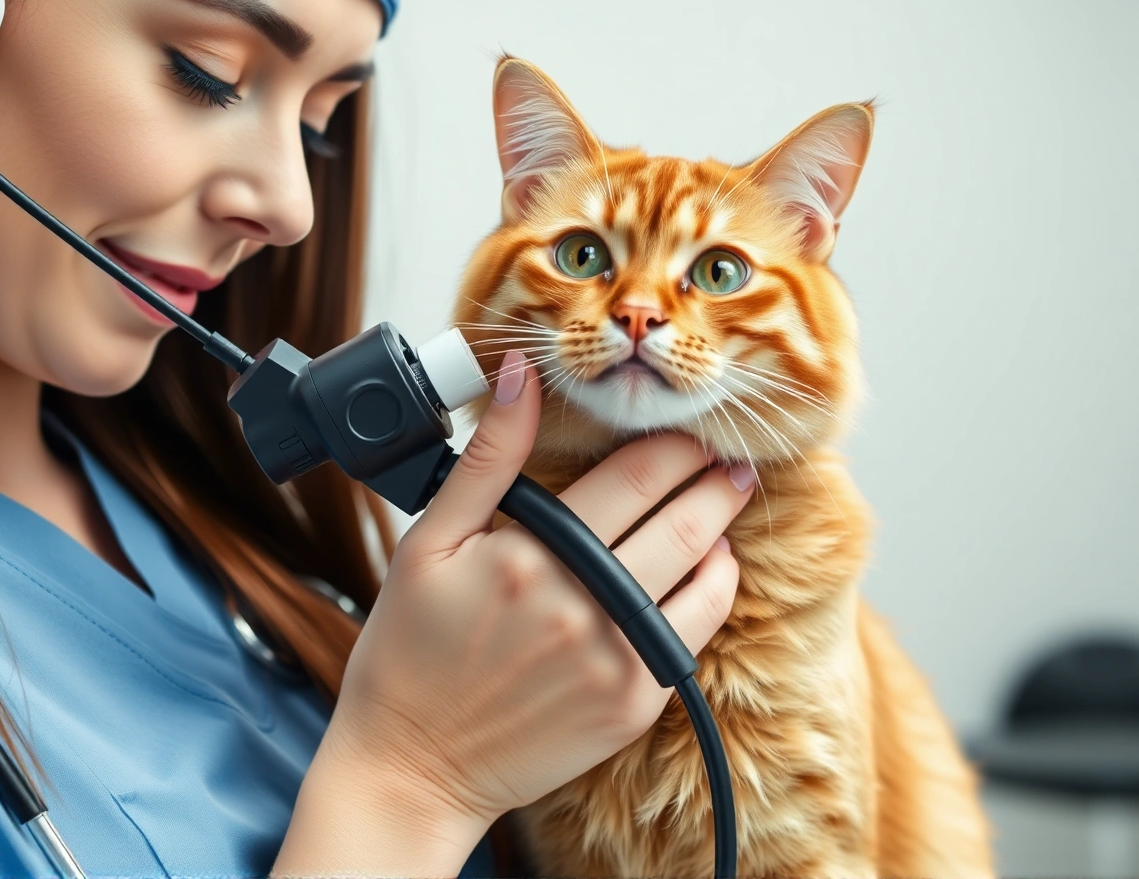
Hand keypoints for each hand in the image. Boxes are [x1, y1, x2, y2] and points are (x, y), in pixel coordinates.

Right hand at [273, 350, 748, 876]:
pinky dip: (711, 592)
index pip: (634, 477)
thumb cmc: (409, 651)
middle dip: (716, 477)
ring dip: (722, 529)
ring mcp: (616, 661)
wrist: (412, 766)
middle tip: (729, 454)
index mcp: (533, 557)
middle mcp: (584, 608)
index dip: (674, 442)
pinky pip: (696, 635)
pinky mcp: (633, 705)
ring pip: (705, 576)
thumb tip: (521, 373)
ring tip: (724, 500)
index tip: (688, 423)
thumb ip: (487, 457)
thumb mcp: (430, 542)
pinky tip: (703, 568)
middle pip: (685, 520)